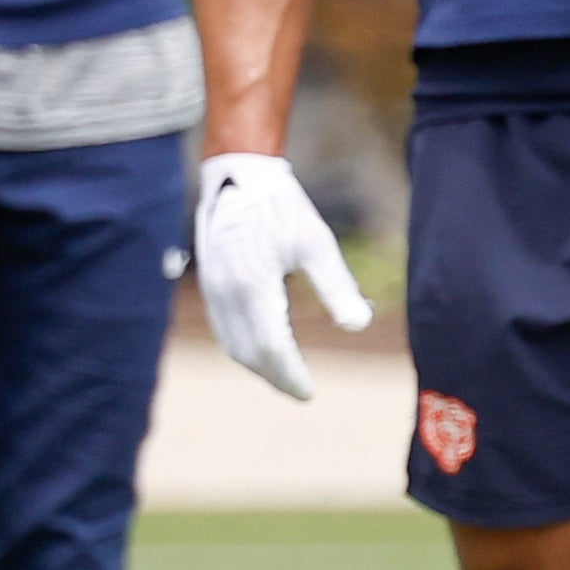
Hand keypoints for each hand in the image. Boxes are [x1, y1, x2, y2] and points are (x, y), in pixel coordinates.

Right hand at [192, 152, 370, 400]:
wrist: (239, 176)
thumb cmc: (283, 207)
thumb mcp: (316, 242)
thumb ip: (336, 286)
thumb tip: (360, 325)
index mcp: (253, 284)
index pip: (271, 347)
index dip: (290, 374)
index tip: (309, 393)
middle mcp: (226, 291)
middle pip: (248, 353)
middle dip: (275, 377)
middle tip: (302, 391)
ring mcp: (213, 289)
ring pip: (232, 344)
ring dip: (259, 366)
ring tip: (287, 376)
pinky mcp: (209, 283)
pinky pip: (224, 328)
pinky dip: (244, 347)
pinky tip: (266, 351)